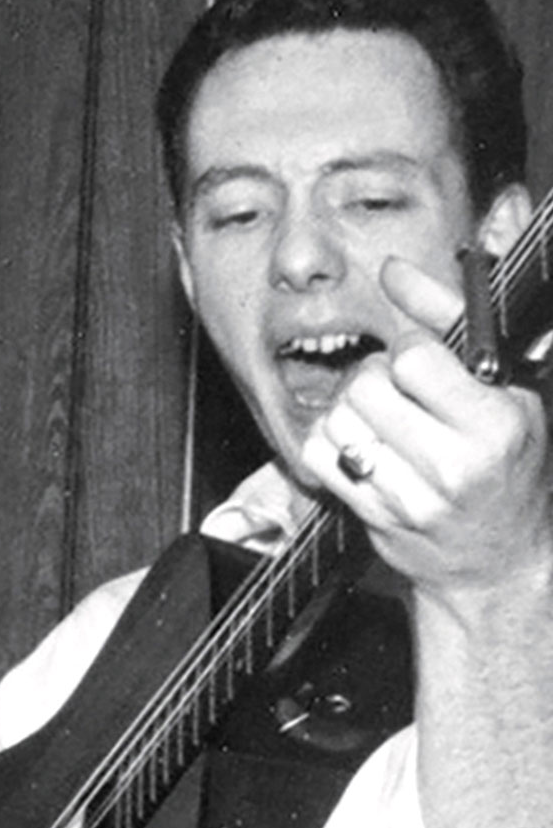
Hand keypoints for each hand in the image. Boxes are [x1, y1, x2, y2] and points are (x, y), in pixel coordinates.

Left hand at [300, 255, 552, 605]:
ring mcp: (411, 497)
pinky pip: (319, 457)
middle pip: (366, 387)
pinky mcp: (374, 518)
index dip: (407, 350)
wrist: (501, 559)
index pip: (414, 358)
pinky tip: (360, 446)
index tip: (421, 361)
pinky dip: (329, 442)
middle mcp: (455, 464)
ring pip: (337, 420)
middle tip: (396, 390)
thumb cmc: (508, 463)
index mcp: (497, 425)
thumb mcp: (503, 387)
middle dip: (373, 378)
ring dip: (349, 410)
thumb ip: (445, 321)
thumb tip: (394, 268)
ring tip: (381, 419)